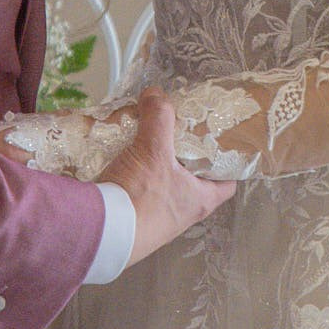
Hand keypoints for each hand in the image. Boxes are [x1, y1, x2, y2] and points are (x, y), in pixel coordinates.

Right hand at [99, 89, 235, 267]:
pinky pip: (139, 196)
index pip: (226, 183)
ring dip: (157, 169)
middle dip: (185, 159)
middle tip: (178, 136)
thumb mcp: (153, 150)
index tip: (222, 144)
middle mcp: (183, 215)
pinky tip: (123, 164)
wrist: (101, 235)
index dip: (227, 163)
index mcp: (200, 200)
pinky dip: (134, 180)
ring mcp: (157, 223)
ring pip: (165, 189)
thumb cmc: (140, 198)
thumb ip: (158, 117)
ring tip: (146, 145)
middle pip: (193, 182)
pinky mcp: (133, 224)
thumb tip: (156, 94)